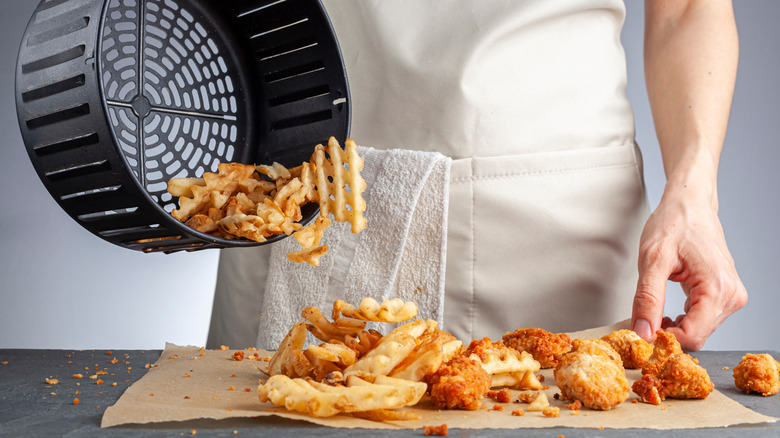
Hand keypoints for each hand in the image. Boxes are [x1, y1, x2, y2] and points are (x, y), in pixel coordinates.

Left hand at [630, 187, 746, 350]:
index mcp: (719, 288)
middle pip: (697, 336)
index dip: (665, 339)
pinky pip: (702, 320)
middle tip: (642, 321)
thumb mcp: (652, 260)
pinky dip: (681, 320)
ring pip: (699, 330)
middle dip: (668, 334)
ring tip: (653, 312)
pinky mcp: (724, 294)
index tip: (642, 331)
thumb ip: (647, 298)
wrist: (689, 205)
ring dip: (674, 327)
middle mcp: (731, 295)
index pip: (693, 336)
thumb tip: (643, 332)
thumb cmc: (674, 224)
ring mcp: (731, 295)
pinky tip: (665, 311)